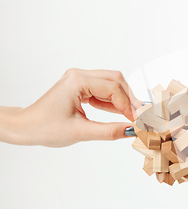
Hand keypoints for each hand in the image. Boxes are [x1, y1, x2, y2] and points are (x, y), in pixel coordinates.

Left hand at [3, 69, 141, 146]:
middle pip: (116, 81)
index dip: (129, 106)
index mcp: (77, 81)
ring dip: (123, 100)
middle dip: (130, 99)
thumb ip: (109, 131)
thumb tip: (131, 131)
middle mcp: (79, 75)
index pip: (113, 89)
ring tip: (132, 117)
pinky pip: (104, 90)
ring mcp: (79, 79)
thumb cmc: (44, 128)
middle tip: (140, 116)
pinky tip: (119, 114)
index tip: (138, 121)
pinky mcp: (80, 86)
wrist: (25, 127)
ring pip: (112, 84)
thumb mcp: (80, 132)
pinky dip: (114, 102)